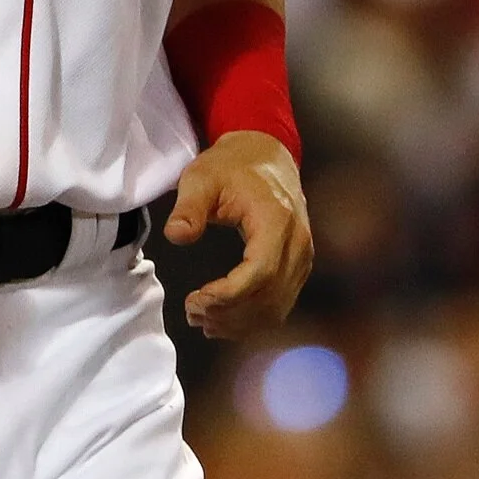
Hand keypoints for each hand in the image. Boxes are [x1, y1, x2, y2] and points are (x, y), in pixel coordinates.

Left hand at [164, 132, 311, 338]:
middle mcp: (298, 243)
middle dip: (229, 313)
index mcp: (277, 220)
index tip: (195, 298)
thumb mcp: (202, 177)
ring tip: (201, 320)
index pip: (261, 271)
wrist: (266, 155)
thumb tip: (176, 235)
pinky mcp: (298, 266)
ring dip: (239, 322)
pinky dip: (252, 319)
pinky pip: (280, 304)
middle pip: (270, 296)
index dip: (229, 294)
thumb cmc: (232, 166)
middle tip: (192, 313)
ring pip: (277, 307)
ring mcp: (302, 257)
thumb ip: (188, 207)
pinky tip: (222, 319)